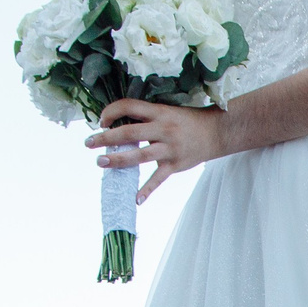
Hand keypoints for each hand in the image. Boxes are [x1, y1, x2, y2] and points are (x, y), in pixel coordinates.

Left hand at [90, 98, 228, 200]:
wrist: (218, 132)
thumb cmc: (188, 120)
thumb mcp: (167, 112)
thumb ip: (146, 119)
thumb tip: (120, 126)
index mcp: (159, 112)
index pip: (129, 107)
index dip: (111, 112)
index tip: (101, 120)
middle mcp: (163, 129)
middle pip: (129, 133)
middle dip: (106, 138)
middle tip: (89, 142)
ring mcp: (169, 149)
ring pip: (139, 156)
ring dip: (117, 160)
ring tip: (101, 162)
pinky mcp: (175, 165)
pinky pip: (158, 179)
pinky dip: (147, 190)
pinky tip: (136, 199)